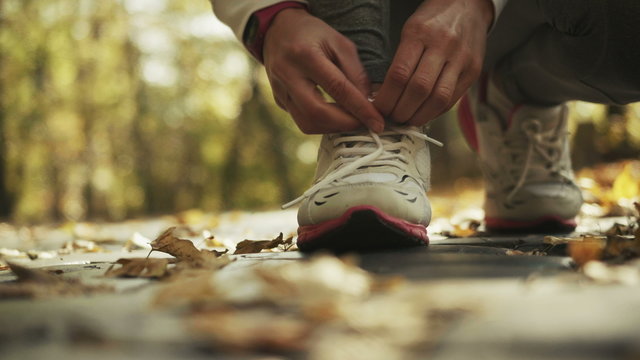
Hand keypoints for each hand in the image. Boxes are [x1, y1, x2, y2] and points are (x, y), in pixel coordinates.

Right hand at [263, 8, 384, 133]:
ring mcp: (279, 90)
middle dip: (345, 124)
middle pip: (317, 113)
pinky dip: (322, 124)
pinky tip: (335, 117)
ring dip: (333, 128)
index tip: (377, 122)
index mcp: (305, 55)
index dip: (359, 109)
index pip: (337, 88)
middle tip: (365, 124)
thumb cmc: (313, 34)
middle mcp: (287, 74)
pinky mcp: (278, 100)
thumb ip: (355, 72)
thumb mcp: (339, 43)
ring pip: (307, 123)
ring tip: (350, 120)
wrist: (278, 30)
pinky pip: (301, 120)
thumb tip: (368, 103)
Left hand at [374, 0, 493, 125]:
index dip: (386, 98)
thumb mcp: (410, 30)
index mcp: (420, 33)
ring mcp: (462, 59)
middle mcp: (443, 45)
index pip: (399, 74)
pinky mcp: (474, 70)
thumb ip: (400, 61)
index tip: (377, 109)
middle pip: (419, 89)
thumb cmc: (433, 20)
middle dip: (401, 110)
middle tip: (391, 118)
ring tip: (406, 121)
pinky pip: (452, 99)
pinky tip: (423, 114)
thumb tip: (383, 95)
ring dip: (419, 116)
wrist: (468, 4)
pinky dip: (435, 111)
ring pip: (438, 98)